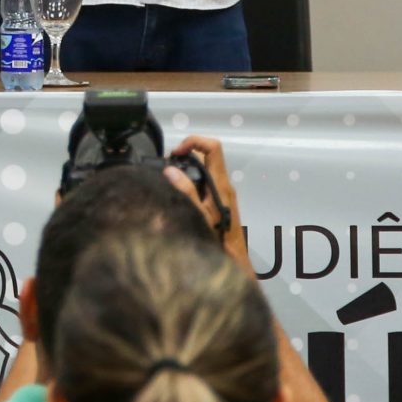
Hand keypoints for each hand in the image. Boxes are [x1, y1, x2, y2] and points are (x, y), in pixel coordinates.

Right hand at [167, 134, 251, 270]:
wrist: (234, 260)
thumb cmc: (218, 240)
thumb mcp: (199, 215)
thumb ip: (185, 192)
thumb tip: (170, 170)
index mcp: (220, 184)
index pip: (213, 148)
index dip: (194, 142)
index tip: (175, 153)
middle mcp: (224, 184)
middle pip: (207, 156)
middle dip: (186, 155)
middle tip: (167, 167)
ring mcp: (223, 192)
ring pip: (206, 169)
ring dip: (188, 169)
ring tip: (170, 179)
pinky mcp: (221, 200)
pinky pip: (206, 181)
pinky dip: (192, 180)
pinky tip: (180, 194)